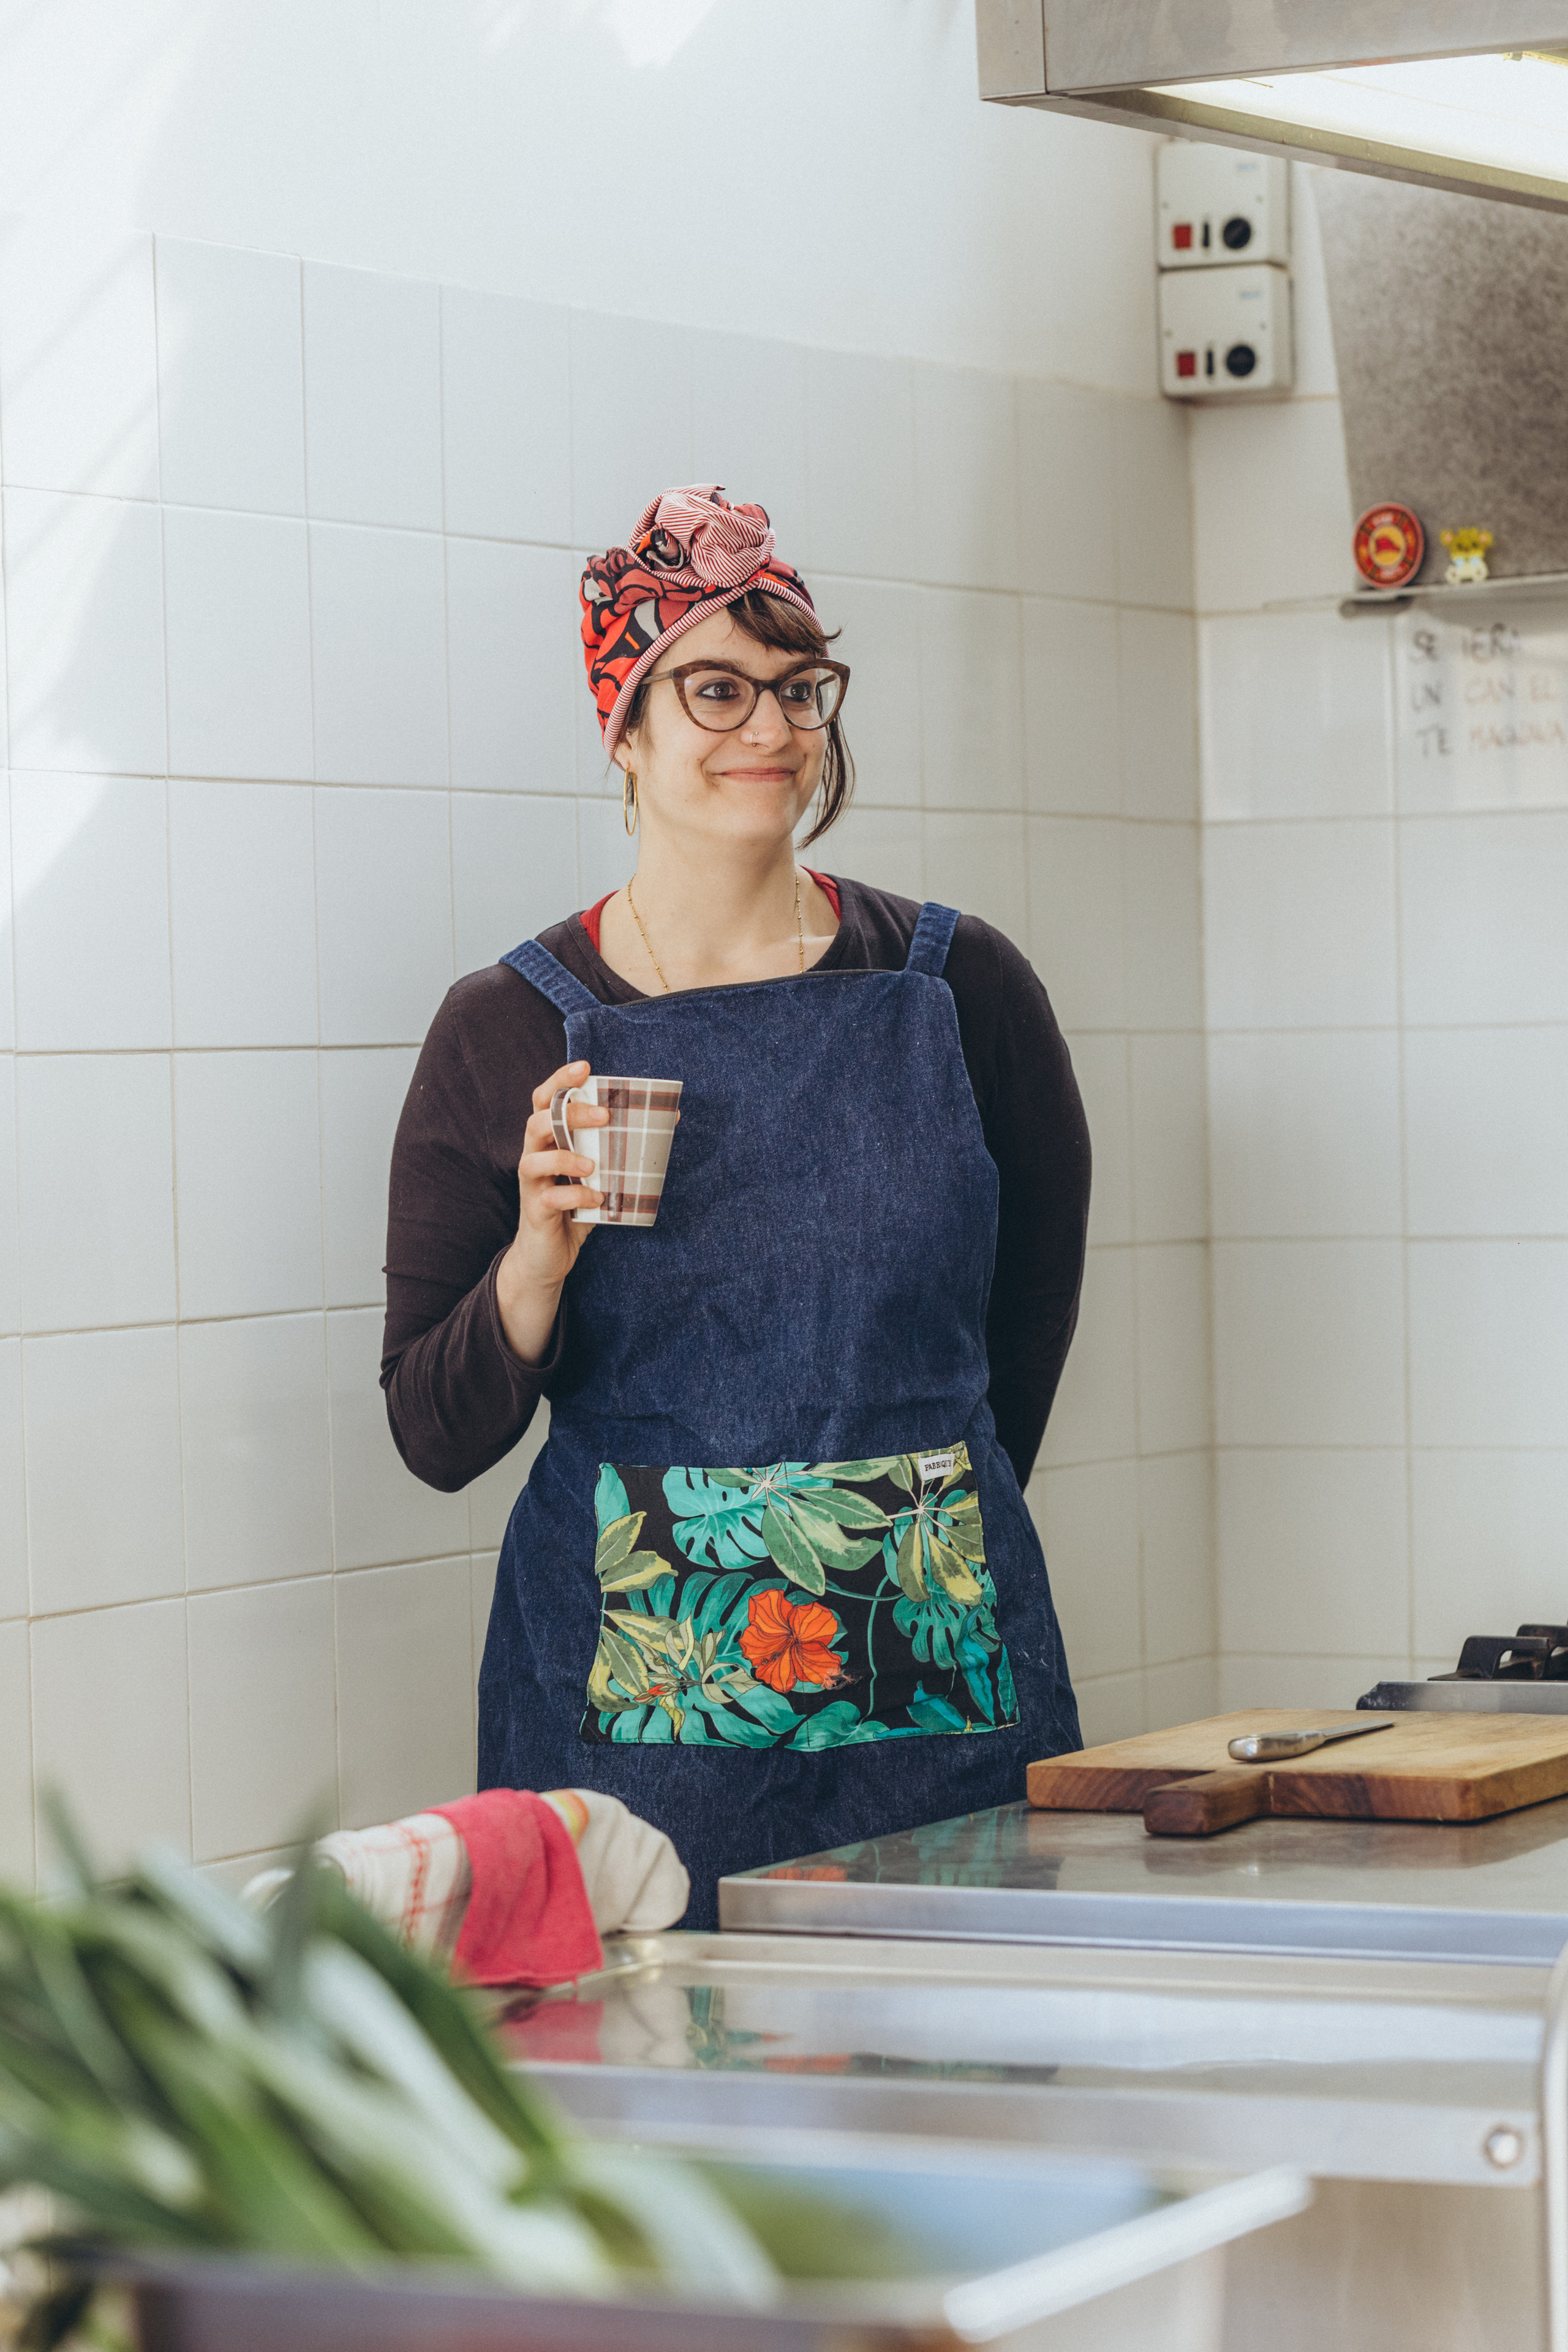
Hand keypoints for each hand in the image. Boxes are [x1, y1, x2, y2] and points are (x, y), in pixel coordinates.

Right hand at [495, 1061, 608, 1363]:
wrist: (549, 1256)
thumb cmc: (575, 1206)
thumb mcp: (600, 1172)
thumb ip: (623, 1147)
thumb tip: (670, 1116)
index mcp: (549, 1139)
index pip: (545, 1100)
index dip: (559, 1080)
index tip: (585, 1068)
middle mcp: (534, 1155)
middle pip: (538, 1122)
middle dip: (569, 1114)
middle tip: (604, 1116)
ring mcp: (532, 1184)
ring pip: (534, 1159)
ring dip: (565, 1157)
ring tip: (594, 1165)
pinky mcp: (535, 1212)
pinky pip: (550, 1199)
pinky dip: (574, 1197)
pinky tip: (595, 1198)